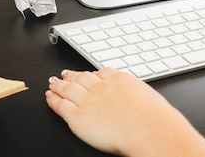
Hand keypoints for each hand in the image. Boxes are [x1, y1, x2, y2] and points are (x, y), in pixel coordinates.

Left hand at [45, 68, 204, 156]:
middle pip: (82, 77)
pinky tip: (49, 97)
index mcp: (120, 80)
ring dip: (59, 85)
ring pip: (68, 88)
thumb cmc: (155, 120)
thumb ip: (136, 96)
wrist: (150, 130)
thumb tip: (137, 101)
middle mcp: (102, 87)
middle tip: (64, 73)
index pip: (101, 73)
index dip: (91, 73)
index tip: (87, 73)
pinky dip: (53, 100)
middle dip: (72, 75)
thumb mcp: (149, 98)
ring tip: (53, 83)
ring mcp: (89, 100)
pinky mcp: (79, 117)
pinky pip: (61, 106)